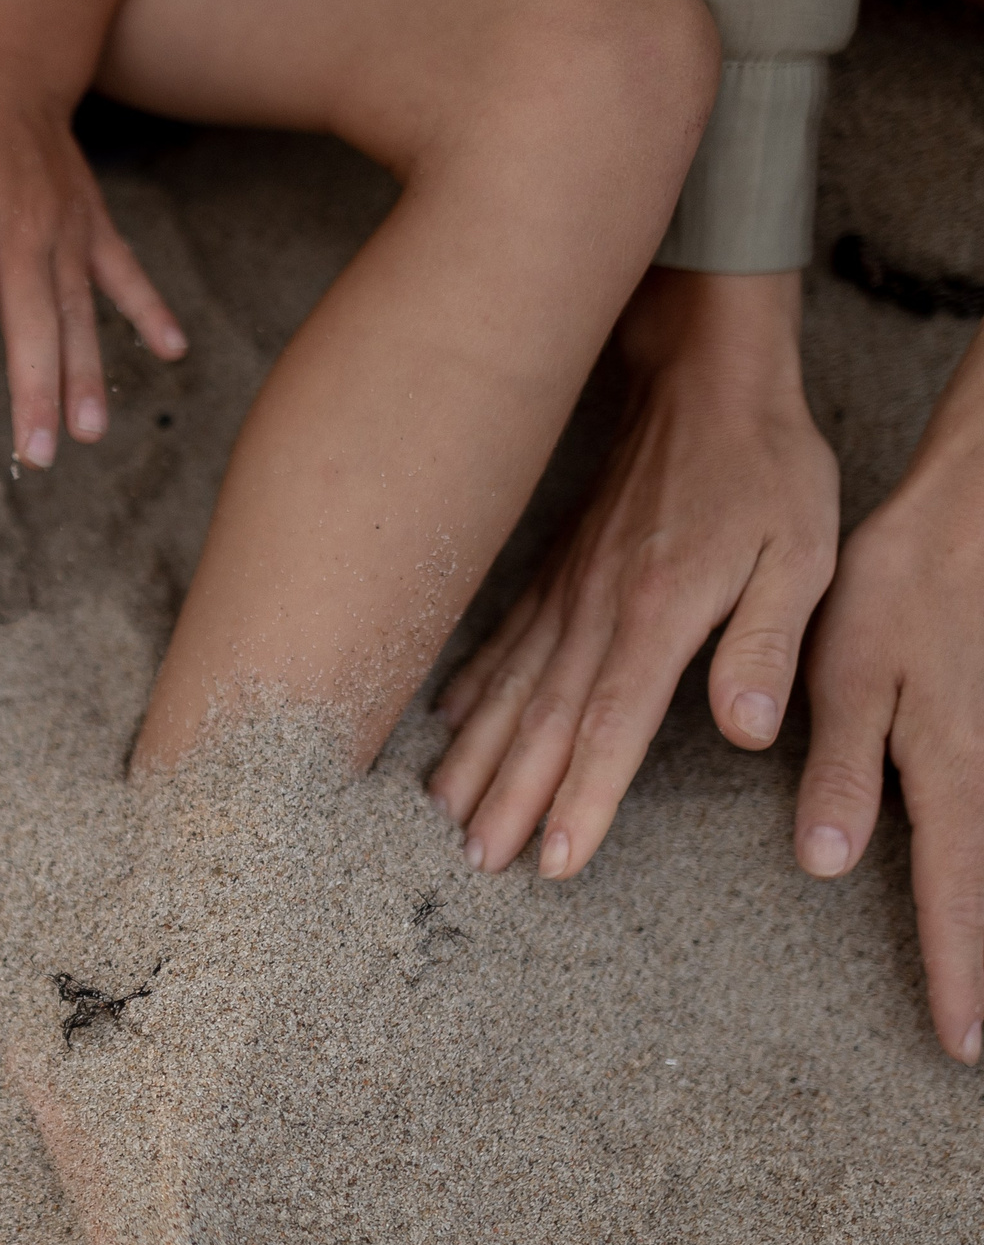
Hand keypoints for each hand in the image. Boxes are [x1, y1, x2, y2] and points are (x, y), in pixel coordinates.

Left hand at [0, 49, 182, 465]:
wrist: (8, 74)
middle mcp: (24, 233)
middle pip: (31, 323)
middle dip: (35, 392)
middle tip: (36, 456)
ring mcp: (66, 232)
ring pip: (79, 312)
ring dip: (87, 374)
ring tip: (88, 433)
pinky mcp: (94, 226)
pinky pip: (126, 272)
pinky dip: (151, 309)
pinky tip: (173, 350)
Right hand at [430, 269, 837, 878]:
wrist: (702, 380)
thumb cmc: (765, 470)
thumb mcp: (804, 553)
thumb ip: (769, 644)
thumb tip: (749, 730)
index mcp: (657, 615)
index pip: (611, 724)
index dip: (581, 796)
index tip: (552, 861)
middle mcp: (595, 613)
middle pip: (541, 722)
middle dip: (506, 799)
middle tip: (474, 863)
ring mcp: (564, 595)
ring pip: (506, 691)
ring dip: (472, 758)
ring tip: (440, 817)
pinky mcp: (553, 578)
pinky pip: (497, 645)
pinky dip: (465, 691)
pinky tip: (440, 726)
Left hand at [792, 344, 983, 1065]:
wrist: (977, 513)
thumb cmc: (904, 588)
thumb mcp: (852, 674)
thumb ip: (844, 770)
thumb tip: (828, 864)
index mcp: (950, 766)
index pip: (955, 890)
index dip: (957, 968)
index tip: (961, 1040)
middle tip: (978, 1047)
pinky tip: (976, 892)